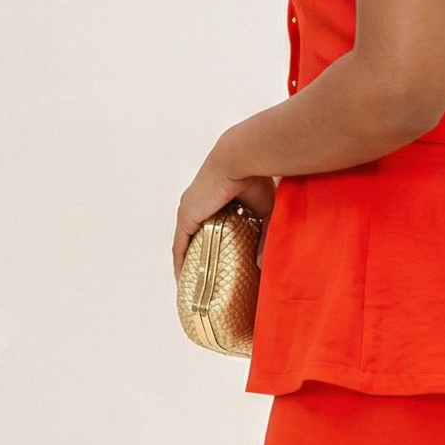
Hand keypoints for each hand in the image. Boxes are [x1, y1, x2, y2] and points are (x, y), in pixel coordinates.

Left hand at [172, 157, 275, 277]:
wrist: (242, 160)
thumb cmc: (256, 178)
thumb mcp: (264, 212)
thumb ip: (264, 235)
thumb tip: (261, 264)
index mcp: (217, 200)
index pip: (211, 227)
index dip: (213, 245)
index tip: (219, 262)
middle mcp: (199, 205)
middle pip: (195, 237)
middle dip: (198, 257)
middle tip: (206, 279)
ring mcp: (190, 211)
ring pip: (185, 244)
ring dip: (188, 263)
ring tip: (193, 284)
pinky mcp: (186, 217)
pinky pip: (179, 246)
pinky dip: (180, 263)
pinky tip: (182, 280)